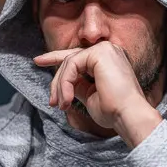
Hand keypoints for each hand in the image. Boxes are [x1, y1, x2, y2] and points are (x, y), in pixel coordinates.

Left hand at [33, 43, 160, 143]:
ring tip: (62, 105)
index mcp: (108, 60)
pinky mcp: (100, 53)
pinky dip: (65, 83)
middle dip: (56, 79)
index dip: (55, 58)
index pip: (78, 56)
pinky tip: (66, 100)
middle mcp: (108, 50)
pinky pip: (71, 65)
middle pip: (71, 58)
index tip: (37, 62)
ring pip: (69, 62)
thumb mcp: (90, 96)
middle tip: (52, 101)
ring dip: (60, 86)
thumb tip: (64, 83)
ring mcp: (105, 49)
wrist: (128, 116)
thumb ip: (78, 85)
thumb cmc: (114, 112)